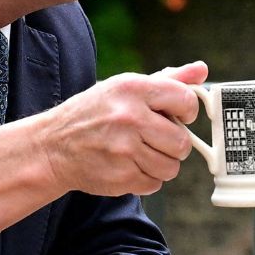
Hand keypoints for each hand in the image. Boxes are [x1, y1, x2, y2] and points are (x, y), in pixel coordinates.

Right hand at [0, 61, 206, 204]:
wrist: (53, 146)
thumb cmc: (93, 113)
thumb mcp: (124, 87)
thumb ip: (167, 80)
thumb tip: (201, 70)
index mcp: (132, 89)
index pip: (185, 100)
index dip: (187, 112)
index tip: (178, 116)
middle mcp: (129, 117)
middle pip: (182, 141)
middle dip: (174, 144)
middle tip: (156, 139)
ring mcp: (124, 149)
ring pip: (171, 167)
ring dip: (161, 163)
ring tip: (141, 153)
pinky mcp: (120, 176)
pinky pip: (155, 184)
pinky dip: (146, 178)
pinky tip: (129, 165)